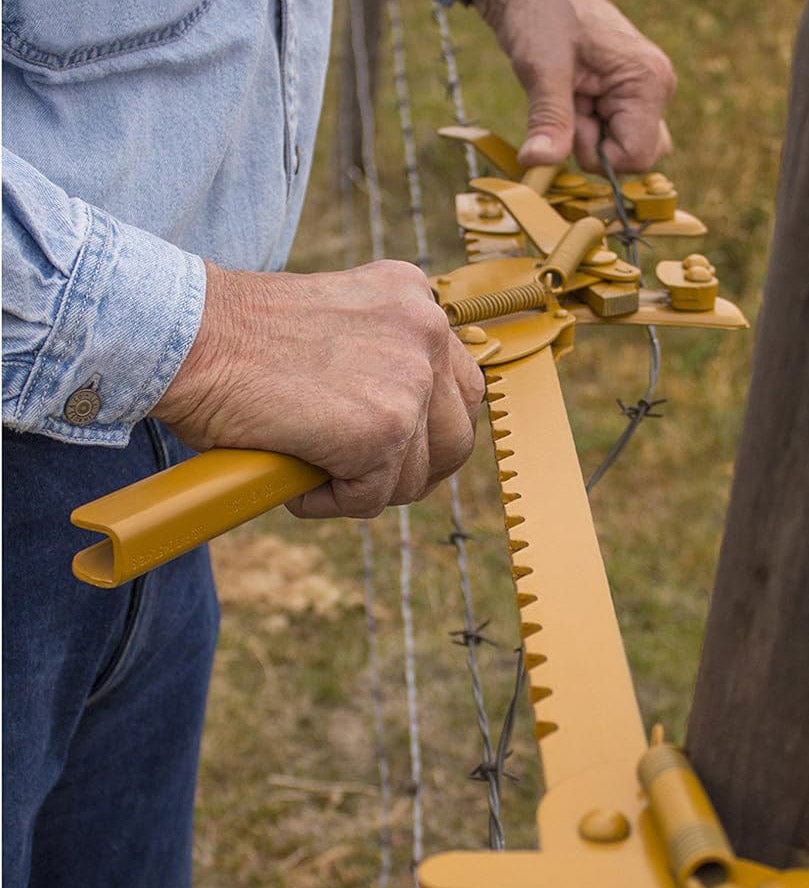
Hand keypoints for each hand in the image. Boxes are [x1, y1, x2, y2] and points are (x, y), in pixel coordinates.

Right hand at [152, 260, 484, 518]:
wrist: (182, 337)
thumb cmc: (236, 339)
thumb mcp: (337, 329)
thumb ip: (381, 360)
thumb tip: (408, 429)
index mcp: (415, 299)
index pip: (459, 386)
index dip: (427, 428)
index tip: (387, 446)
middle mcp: (426, 330)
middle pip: (457, 434)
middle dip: (411, 468)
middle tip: (356, 474)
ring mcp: (410, 380)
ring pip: (417, 474)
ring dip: (364, 487)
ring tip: (309, 465)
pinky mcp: (383, 429)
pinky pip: (373, 496)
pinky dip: (331, 501)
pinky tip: (294, 474)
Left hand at [476, 0, 674, 172]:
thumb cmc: (543, 14)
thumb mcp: (542, 68)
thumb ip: (549, 119)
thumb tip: (538, 162)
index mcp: (648, 82)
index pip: (637, 157)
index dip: (598, 155)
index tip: (574, 118)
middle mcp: (657, 90)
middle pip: (636, 159)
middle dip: (597, 147)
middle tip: (574, 103)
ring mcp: (646, 95)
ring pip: (625, 151)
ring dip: (592, 139)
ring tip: (574, 97)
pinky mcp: (630, 98)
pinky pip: (615, 137)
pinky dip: (590, 130)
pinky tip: (578, 98)